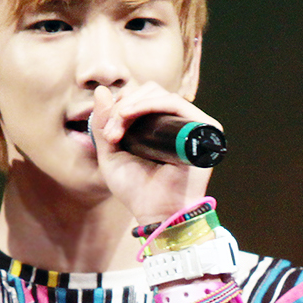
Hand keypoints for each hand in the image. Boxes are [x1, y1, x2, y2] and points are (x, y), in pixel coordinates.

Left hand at [89, 82, 221, 223]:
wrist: (156, 212)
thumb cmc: (136, 190)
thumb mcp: (111, 155)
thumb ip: (103, 125)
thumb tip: (100, 90)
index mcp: (160, 126)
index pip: (141, 98)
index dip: (120, 106)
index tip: (107, 133)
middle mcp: (176, 122)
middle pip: (149, 91)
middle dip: (123, 107)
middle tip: (110, 134)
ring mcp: (191, 124)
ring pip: (159, 94)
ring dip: (131, 106)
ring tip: (117, 130)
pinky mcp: (202, 128)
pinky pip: (174, 103)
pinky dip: (149, 104)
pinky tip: (129, 115)